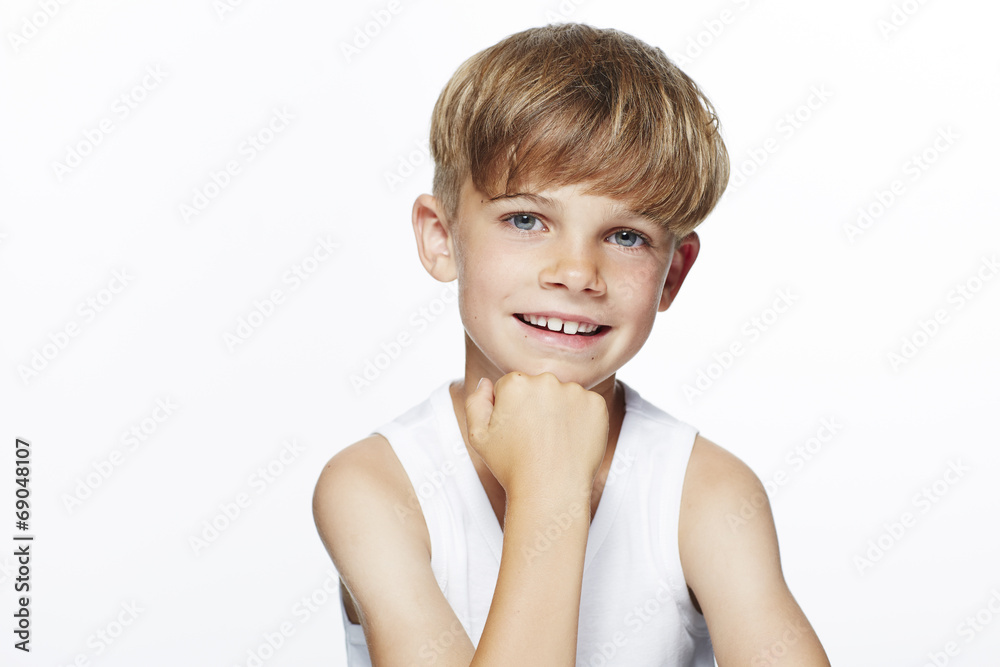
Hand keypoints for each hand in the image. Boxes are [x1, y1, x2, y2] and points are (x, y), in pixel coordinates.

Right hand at [464, 371, 609, 500]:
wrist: (551, 491)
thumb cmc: (513, 467)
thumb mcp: (478, 436)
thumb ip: (476, 402)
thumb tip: (486, 383)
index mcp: (515, 383)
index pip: (513, 386)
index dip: (512, 410)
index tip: (516, 430)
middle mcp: (546, 380)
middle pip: (539, 387)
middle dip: (536, 407)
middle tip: (535, 438)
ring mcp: (575, 392)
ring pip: (564, 396)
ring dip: (560, 411)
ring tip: (553, 441)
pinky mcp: (597, 405)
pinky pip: (587, 405)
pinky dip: (582, 419)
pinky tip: (571, 440)